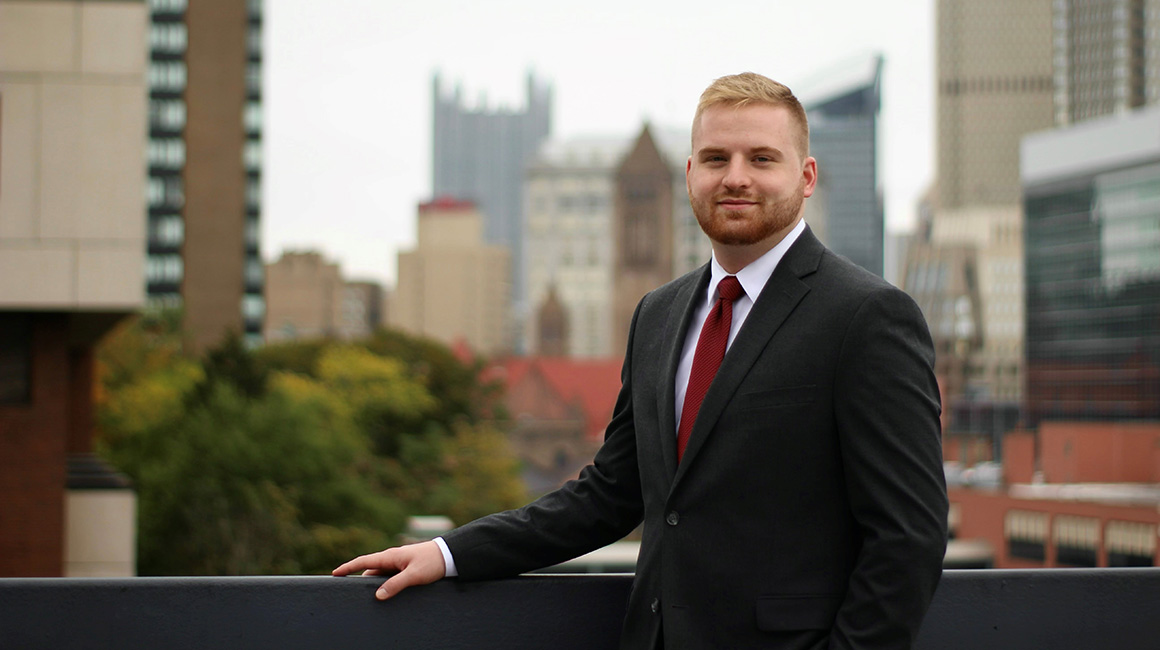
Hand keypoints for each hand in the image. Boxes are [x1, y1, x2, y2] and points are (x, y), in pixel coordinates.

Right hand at [332, 540, 446, 599]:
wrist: (449, 554)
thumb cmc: (432, 562)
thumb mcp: (414, 575)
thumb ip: (395, 584)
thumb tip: (378, 595)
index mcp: (390, 556)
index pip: (363, 561)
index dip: (348, 567)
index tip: (335, 573)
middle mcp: (391, 558)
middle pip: (370, 570)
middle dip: (359, 579)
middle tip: (349, 592)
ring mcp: (398, 562)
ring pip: (380, 574)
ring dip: (374, 583)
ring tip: (367, 596)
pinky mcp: (405, 567)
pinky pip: (389, 576)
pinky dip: (384, 583)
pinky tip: (385, 592)